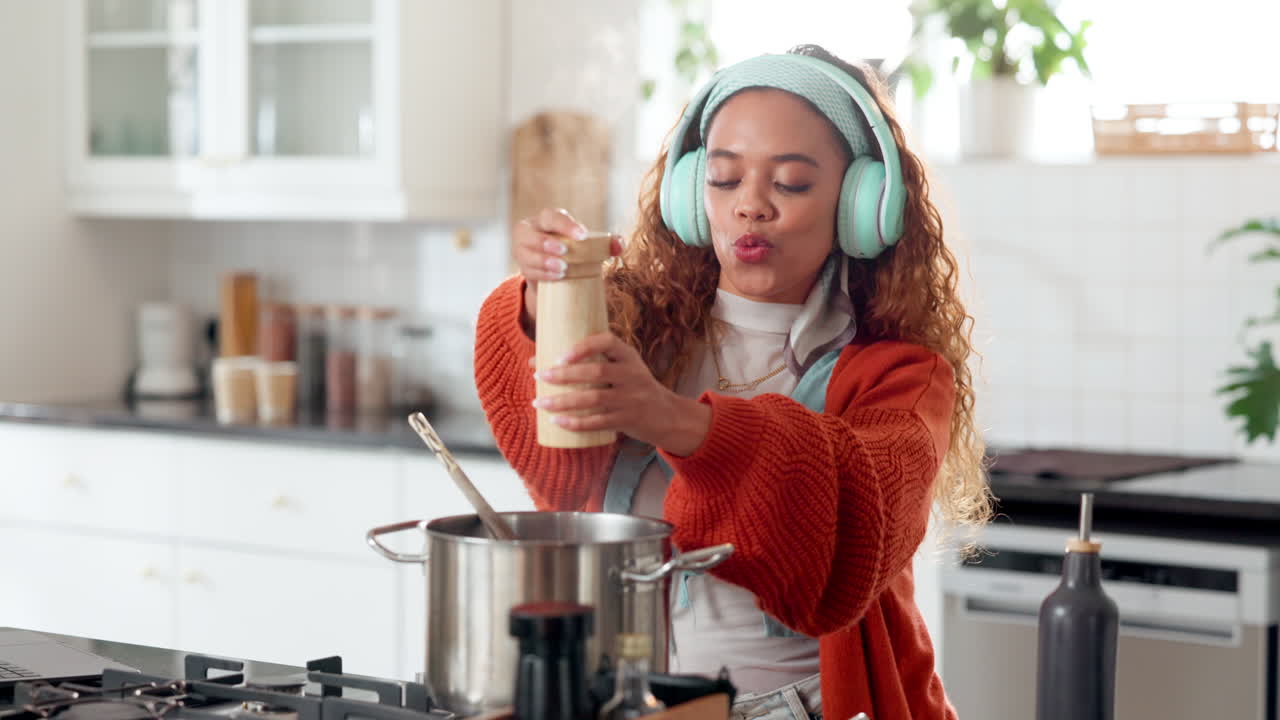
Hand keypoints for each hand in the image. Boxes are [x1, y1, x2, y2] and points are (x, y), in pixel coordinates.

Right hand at [513, 208, 623, 327]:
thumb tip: (619, 244)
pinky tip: (557, 277)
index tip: (583, 236)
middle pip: (531, 234)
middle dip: (547, 243)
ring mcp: (522, 250)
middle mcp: (529, 231)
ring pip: (526, 254)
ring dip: (543, 261)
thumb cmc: (574, 251)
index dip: (566, 225)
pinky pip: (528, 270)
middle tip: (565, 251)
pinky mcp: (523, 267)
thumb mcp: (587, 245)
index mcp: (546, 219)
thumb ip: (606, 244)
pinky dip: (542, 274)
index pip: (552, 217)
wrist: (556, 272)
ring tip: (563, 268)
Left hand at [531, 333, 711, 455]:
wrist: (667, 415)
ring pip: (594, 399)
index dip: (583, 347)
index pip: (607, 342)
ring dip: (563, 402)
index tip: (560, 356)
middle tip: (540, 376)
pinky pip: (599, 422)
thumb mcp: (622, 367)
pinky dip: (576, 423)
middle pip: (595, 372)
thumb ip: (588, 362)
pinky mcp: (629, 419)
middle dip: (564, 375)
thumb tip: (534, 361)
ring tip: (540, 402)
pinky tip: (557, 422)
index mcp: (628, 356)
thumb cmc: (632, 386)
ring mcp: (632, 398)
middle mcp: (632, 374)